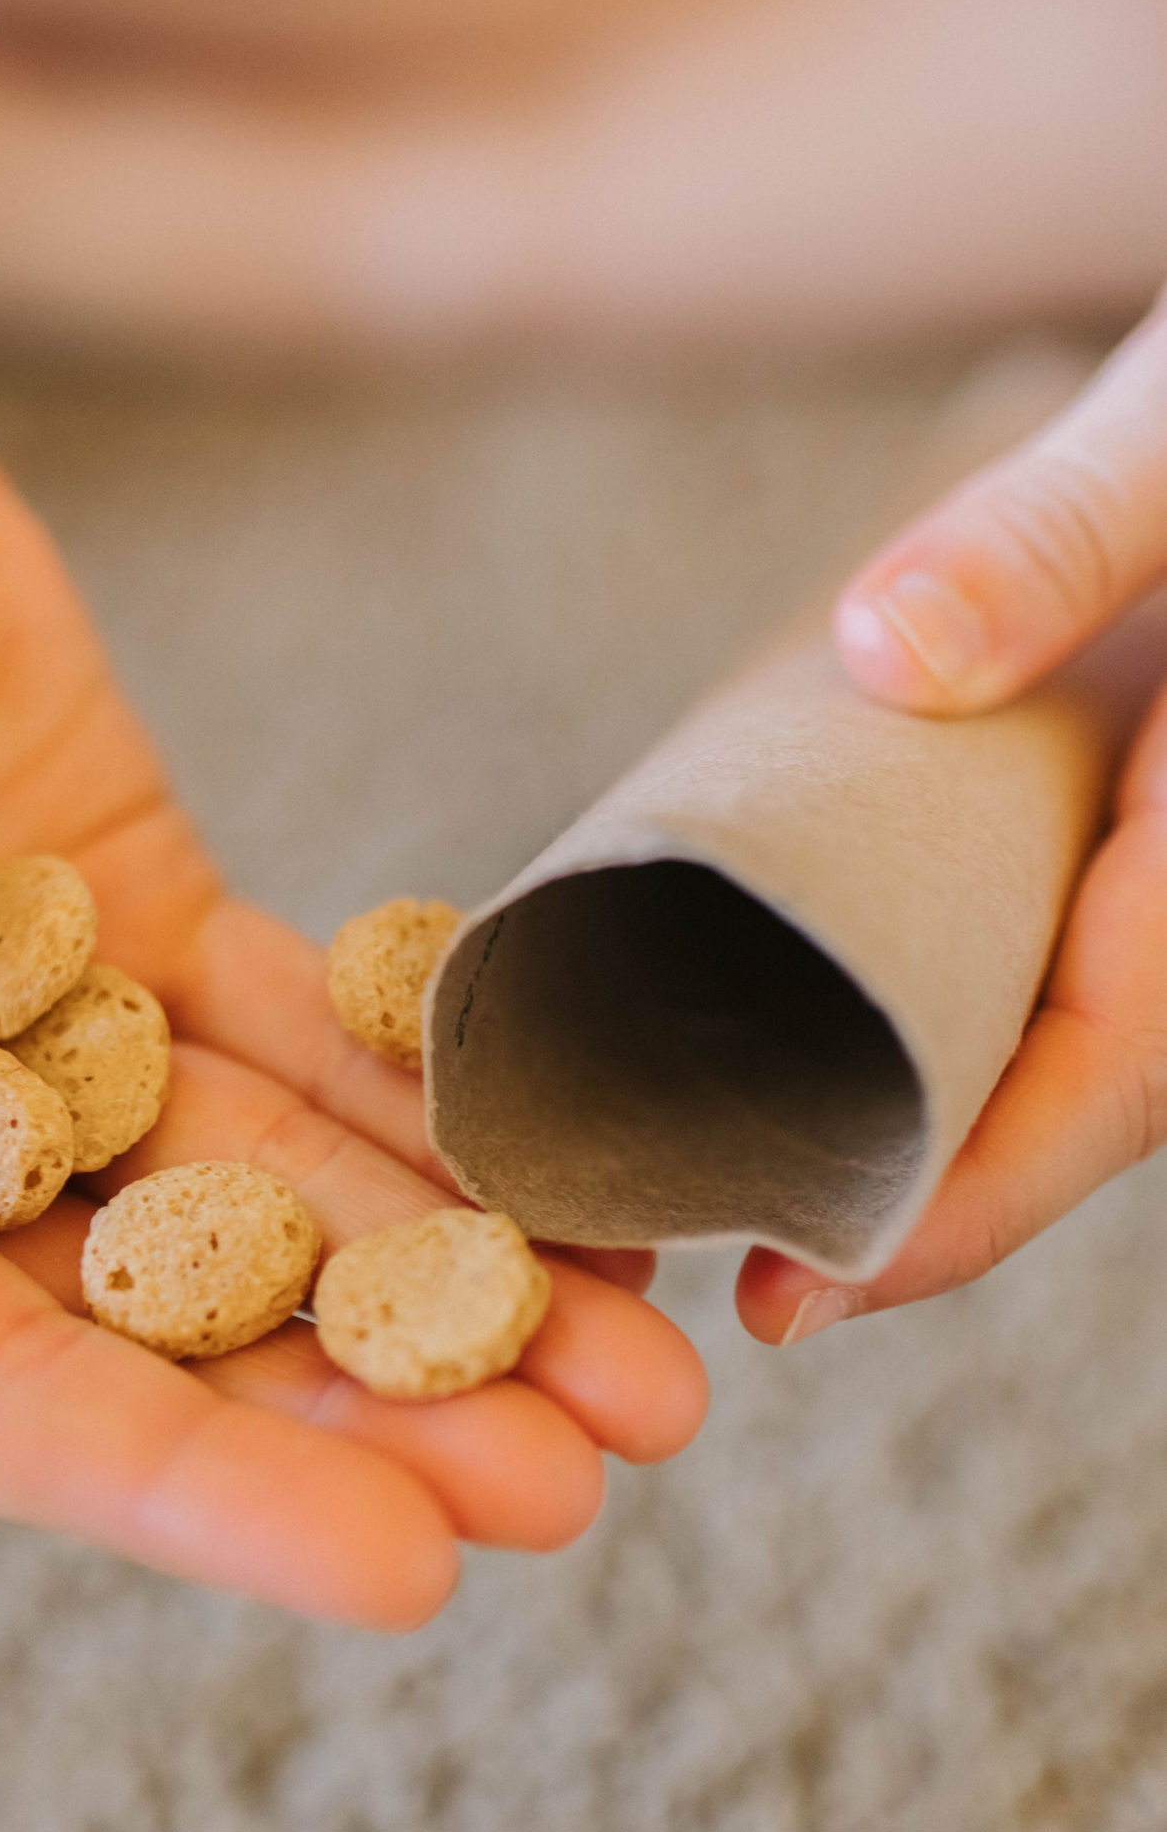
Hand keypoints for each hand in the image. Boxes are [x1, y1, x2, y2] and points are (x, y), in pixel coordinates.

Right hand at [0, 334, 705, 1624]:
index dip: (188, 1490)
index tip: (406, 1568)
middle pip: (162, 1328)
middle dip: (370, 1405)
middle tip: (582, 1477)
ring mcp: (39, 1040)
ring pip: (261, 1198)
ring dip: (446, 1281)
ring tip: (646, 1359)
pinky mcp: (138, 915)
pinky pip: (300, 1026)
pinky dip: (427, 1096)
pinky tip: (575, 1160)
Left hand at [738, 291, 1166, 1344]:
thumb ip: (1062, 533)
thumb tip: (887, 650)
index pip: (1103, 1083)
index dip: (953, 1212)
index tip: (798, 1298)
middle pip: (1063, 1104)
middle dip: (901, 1207)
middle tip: (710, 1271)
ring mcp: (1166, 880)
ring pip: (1055, 1050)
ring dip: (913, 1128)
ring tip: (733, 1183)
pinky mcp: (1126, 838)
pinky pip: (1043, 969)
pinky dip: (938, 1023)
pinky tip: (816, 1040)